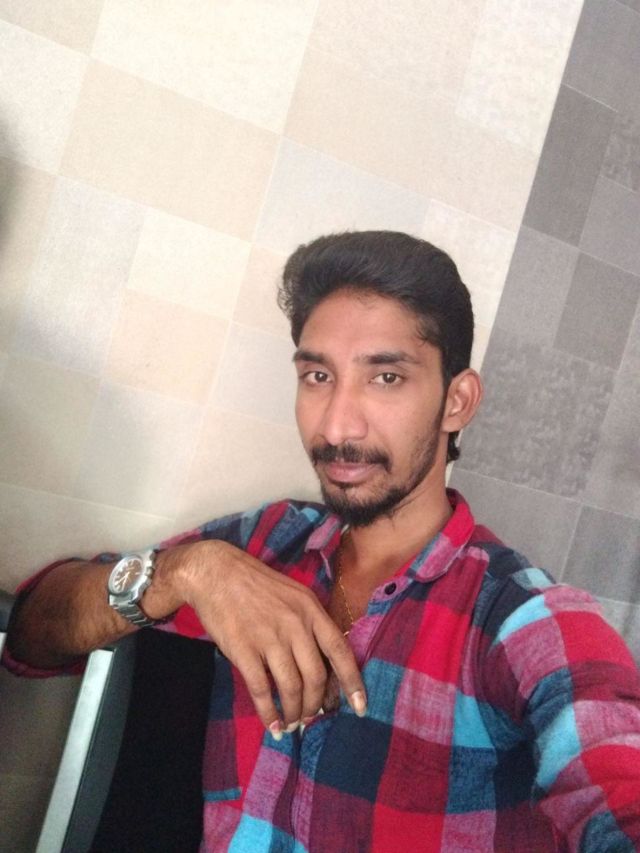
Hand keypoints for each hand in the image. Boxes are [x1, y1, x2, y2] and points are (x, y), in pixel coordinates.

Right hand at [173, 540, 366, 734]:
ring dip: (294, 712)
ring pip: (292, 687)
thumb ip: (309, 624)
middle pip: (316, 676)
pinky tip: (273, 724)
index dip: (352, 682)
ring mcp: (269, 637)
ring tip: (292, 723)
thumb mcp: (294, 595)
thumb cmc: (256, 584)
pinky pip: (262, 690)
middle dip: (315, 705)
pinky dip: (269, 713)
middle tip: (310, 717)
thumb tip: (323, 664)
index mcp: (311, 609)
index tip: (361, 706)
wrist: (216, 572)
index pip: (340, 650)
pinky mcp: (244, 649)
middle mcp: (295, 624)